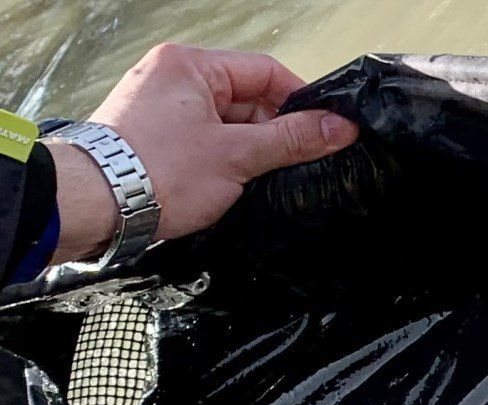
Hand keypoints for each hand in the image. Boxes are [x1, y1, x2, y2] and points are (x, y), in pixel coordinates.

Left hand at [49, 43, 358, 263]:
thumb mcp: (238, 155)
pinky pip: (206, 137)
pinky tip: (237, 182)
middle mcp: (172, 76)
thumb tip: (341, 127)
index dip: (300, 101)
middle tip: (300, 163)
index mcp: (189, 65)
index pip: (264, 71)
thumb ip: (293, 139)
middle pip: (248, 98)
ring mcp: (161, 105)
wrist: (93, 204)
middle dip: (276, 131)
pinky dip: (227, 158)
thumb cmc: (158, 172)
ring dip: (251, 149)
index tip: (326, 131)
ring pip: (228, 122)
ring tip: (262, 178)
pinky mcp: (155, 134)